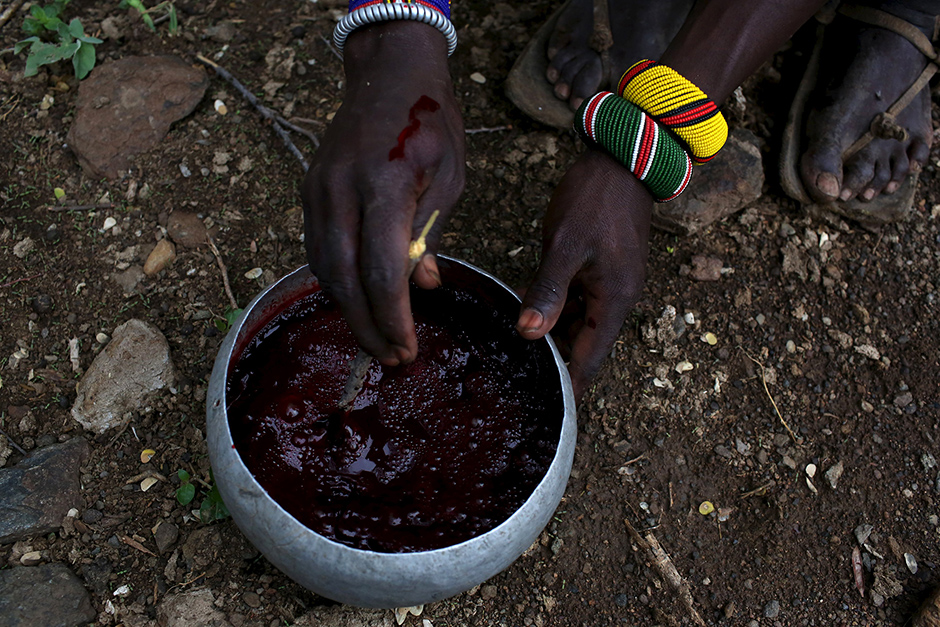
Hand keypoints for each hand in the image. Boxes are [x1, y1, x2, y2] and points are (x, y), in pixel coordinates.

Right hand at [302, 21, 464, 365]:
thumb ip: (430, 236)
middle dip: (366, 326)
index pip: (382, 267)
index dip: (393, 316)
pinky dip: (335, 282)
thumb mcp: (451, 179)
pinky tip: (358, 302)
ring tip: (378, 340)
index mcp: (386, 182)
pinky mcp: (309, 191)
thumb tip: (419, 288)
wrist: (389, 75)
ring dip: (348, 310)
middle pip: (343, 277)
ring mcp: (318, 188)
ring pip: (322, 267)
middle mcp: (341, 187)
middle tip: (391, 358)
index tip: (407, 349)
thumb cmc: (430, 125)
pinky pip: (317, 248)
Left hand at [517, 149, 651, 399]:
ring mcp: (609, 284)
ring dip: (552, 336)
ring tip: (514, 356)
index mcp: (614, 301)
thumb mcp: (565, 245)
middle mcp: (616, 299)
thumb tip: (528, 335)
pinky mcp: (599, 269)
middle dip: (555, 364)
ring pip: (577, 323)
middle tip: (517, 384)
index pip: (590, 359)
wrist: (622, 158)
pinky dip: (554, 310)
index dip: (570, 388)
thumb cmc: (595, 200)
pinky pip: (576, 301)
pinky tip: (526, 314)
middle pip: (583, 345)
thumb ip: (547, 290)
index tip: (550, 413)